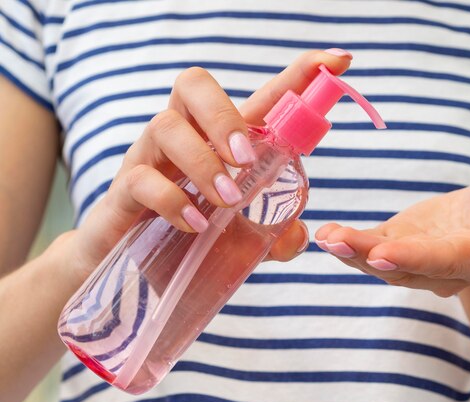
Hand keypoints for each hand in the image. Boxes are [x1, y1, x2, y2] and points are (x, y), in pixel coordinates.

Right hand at [66, 50, 351, 278]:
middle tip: (246, 158)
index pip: (261, 98)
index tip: (337, 61)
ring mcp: (150, 159)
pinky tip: (196, 225)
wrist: (131, 266)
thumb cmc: (192, 238)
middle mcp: (185, 138)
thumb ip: (275, 237)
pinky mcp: (125, 191)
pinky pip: (142, 179)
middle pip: (194, 84)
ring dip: (203, 162)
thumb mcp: (243, 241)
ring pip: (166, 126)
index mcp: (222, 142)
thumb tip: (298, 234)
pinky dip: (173, 201)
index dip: (299, 75)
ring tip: (227, 201)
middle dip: (225, 114)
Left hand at [314, 174, 469, 296]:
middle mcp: (444, 270)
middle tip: (337, 242)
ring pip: (382, 265)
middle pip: (404, 268)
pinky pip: (373, 250)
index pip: (443, 261)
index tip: (382, 253)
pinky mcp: (400, 247)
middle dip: (367, 256)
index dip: (412, 258)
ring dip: (351, 252)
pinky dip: (350, 244)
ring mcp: (418, 262)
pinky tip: (328, 234)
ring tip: (326, 236)